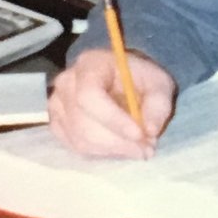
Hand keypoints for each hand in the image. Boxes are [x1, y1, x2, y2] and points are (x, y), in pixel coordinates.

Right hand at [48, 46, 175, 156]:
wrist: (122, 79)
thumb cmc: (139, 79)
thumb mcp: (159, 84)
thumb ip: (158, 105)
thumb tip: (150, 131)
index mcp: (90, 64)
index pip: (90, 95)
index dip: (113, 119)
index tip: (139, 135)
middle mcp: (66, 83)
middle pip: (83, 123)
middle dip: (118, 142)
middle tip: (146, 150)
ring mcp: (57, 104)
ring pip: (80, 139)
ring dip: (112, 150)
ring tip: (139, 149)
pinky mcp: (57, 123)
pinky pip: (76, 146)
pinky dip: (101, 152)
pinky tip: (120, 147)